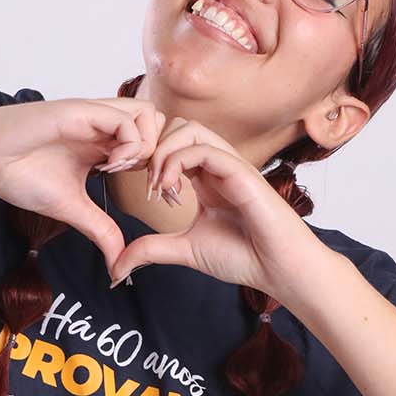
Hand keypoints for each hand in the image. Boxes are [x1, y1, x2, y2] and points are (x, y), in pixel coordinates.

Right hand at [0, 96, 166, 273]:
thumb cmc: (19, 174)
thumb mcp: (71, 209)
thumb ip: (99, 230)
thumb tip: (119, 265)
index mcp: (104, 145)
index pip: (153, 145)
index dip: (163, 170)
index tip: (157, 198)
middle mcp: (104, 126)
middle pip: (160, 124)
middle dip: (164, 157)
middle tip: (150, 186)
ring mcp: (94, 116)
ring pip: (148, 115)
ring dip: (146, 147)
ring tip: (124, 171)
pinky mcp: (81, 110)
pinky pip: (124, 119)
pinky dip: (127, 144)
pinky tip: (108, 165)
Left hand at [106, 115, 324, 305]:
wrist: (280, 270)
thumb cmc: (244, 257)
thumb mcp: (184, 250)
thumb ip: (151, 250)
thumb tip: (116, 265)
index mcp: (205, 177)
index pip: (171, 144)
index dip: (147, 157)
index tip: (140, 189)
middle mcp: (217, 165)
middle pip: (177, 126)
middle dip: (152, 148)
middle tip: (145, 183)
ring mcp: (230, 165)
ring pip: (190, 128)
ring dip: (164, 152)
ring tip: (158, 186)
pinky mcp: (242, 172)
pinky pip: (205, 148)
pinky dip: (179, 162)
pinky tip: (171, 190)